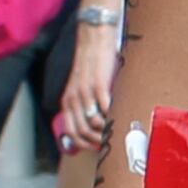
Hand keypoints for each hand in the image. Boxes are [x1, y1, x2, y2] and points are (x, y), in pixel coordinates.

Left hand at [54, 27, 119, 153]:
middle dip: (96, 141)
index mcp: (67, 101)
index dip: (84, 144)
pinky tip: (120, 116)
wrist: (94, 39)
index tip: (97, 147)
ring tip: (117, 130)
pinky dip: (112, 116)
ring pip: (92, 123)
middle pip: (81, 131)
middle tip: (110, 143)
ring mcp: (84, 92)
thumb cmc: (92, 64)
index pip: (71, 132)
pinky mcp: (98, 84)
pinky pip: (104, 107)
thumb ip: (86, 105)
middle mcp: (73, 98)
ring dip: (105, 130)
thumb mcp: (82, 87)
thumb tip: (97, 124)